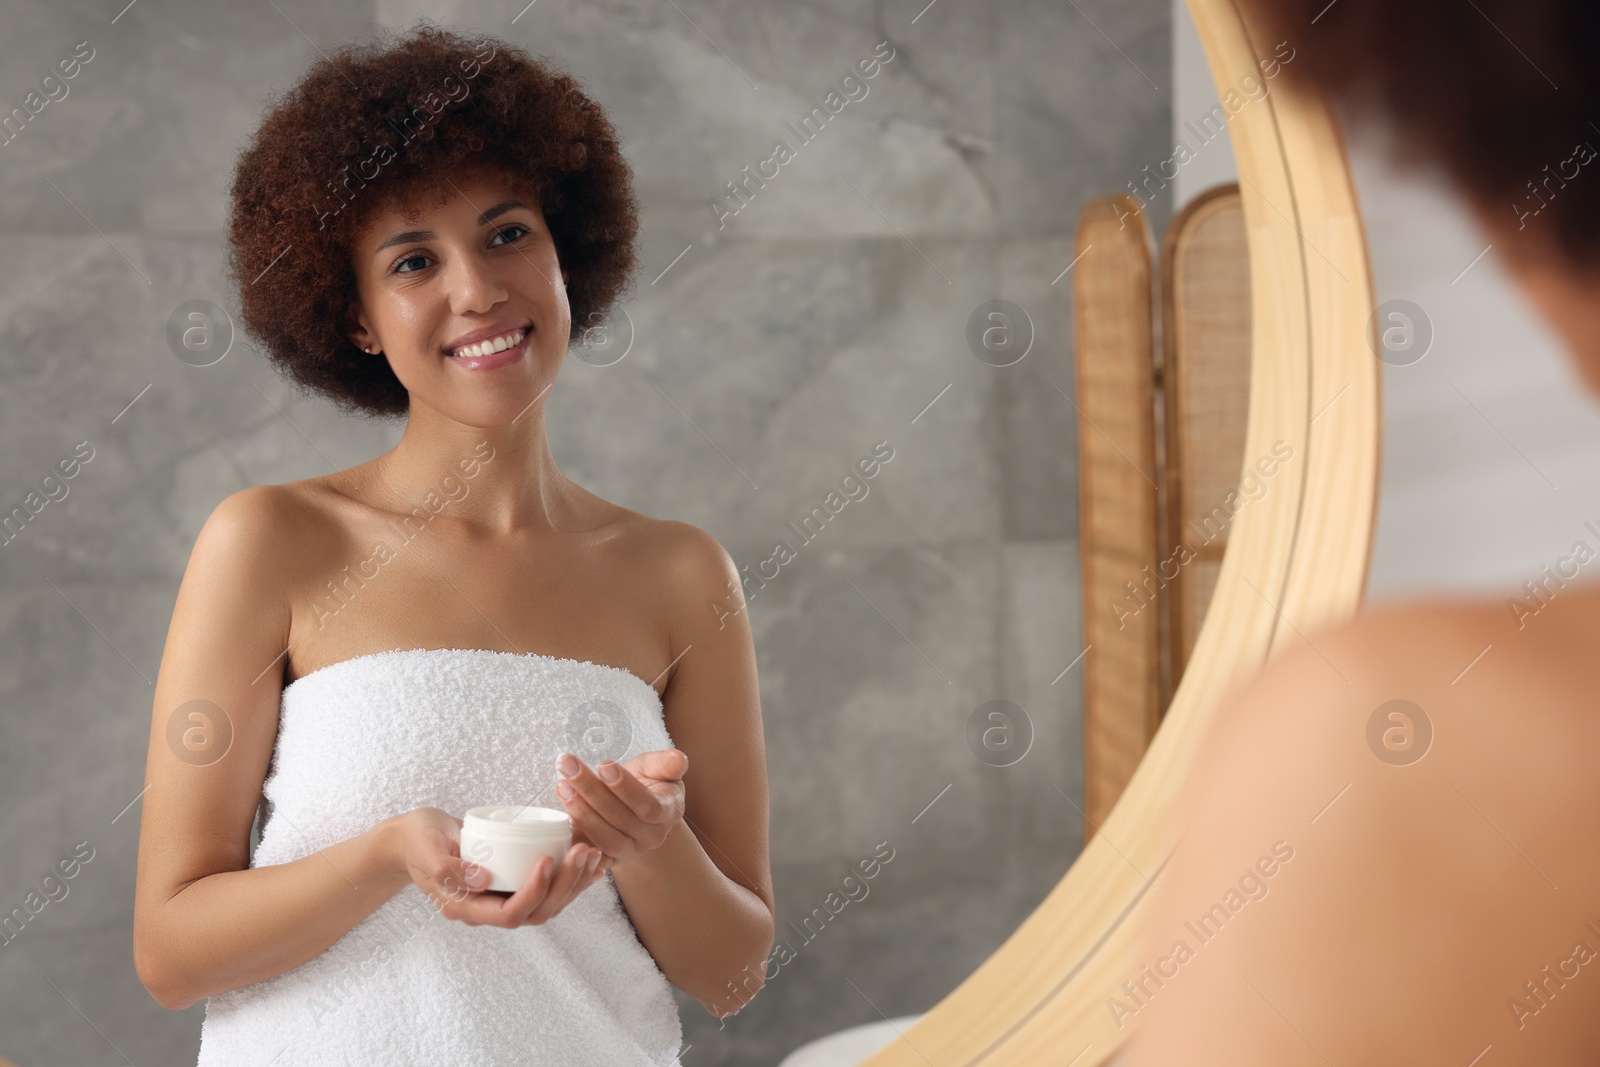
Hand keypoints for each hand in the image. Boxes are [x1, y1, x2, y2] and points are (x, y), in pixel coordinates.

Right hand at [392, 807, 607, 927]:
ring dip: (574, 882)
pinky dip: (571, 878)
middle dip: (564, 885)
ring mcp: (501, 898)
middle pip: (537, 912)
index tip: (548, 859)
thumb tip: (482, 880)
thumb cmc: (417, 839)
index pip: (510, 914)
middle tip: (582, 851)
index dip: (534, 891)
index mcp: (466, 907)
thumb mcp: (426, 847)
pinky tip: (591, 862)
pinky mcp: (512, 883)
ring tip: (592, 854)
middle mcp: (487, 909)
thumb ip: (447, 866)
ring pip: (548, 904)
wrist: (413, 838)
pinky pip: (548, 889)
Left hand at [554, 748, 687, 868]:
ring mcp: (629, 852)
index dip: (625, 787)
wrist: (638, 808)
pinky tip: (556, 823)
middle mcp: (651, 838)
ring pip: (604, 838)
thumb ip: (667, 763)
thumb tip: (678, 758)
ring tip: (561, 785)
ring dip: (580, 812)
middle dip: (591, 791)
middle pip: (620, 819)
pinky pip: (590, 858)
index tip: (603, 764)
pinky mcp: (608, 861)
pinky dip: (574, 843)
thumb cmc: (649, 782)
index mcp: (668, 814)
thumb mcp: (658, 767)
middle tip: (568, 766)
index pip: (647, 806)